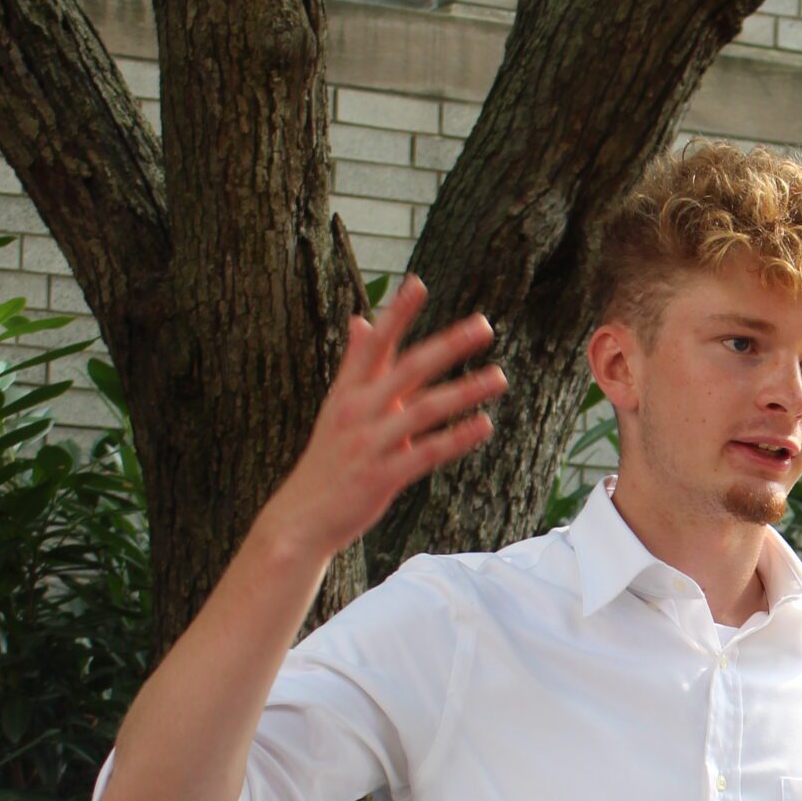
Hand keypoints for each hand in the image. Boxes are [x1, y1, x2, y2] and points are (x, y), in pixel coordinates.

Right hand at [256, 276, 507, 562]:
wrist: (302, 516)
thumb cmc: (328, 458)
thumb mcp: (337, 406)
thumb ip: (356, 363)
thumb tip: (360, 319)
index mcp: (347, 391)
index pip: (374, 344)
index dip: (396, 314)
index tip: (419, 284)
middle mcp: (358, 411)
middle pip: (408, 369)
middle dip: (447, 345)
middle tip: (483, 326)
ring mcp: (370, 443)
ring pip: (424, 409)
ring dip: (464, 391)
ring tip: (499, 377)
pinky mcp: (382, 476)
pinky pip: (426, 452)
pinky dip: (456, 439)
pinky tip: (484, 426)